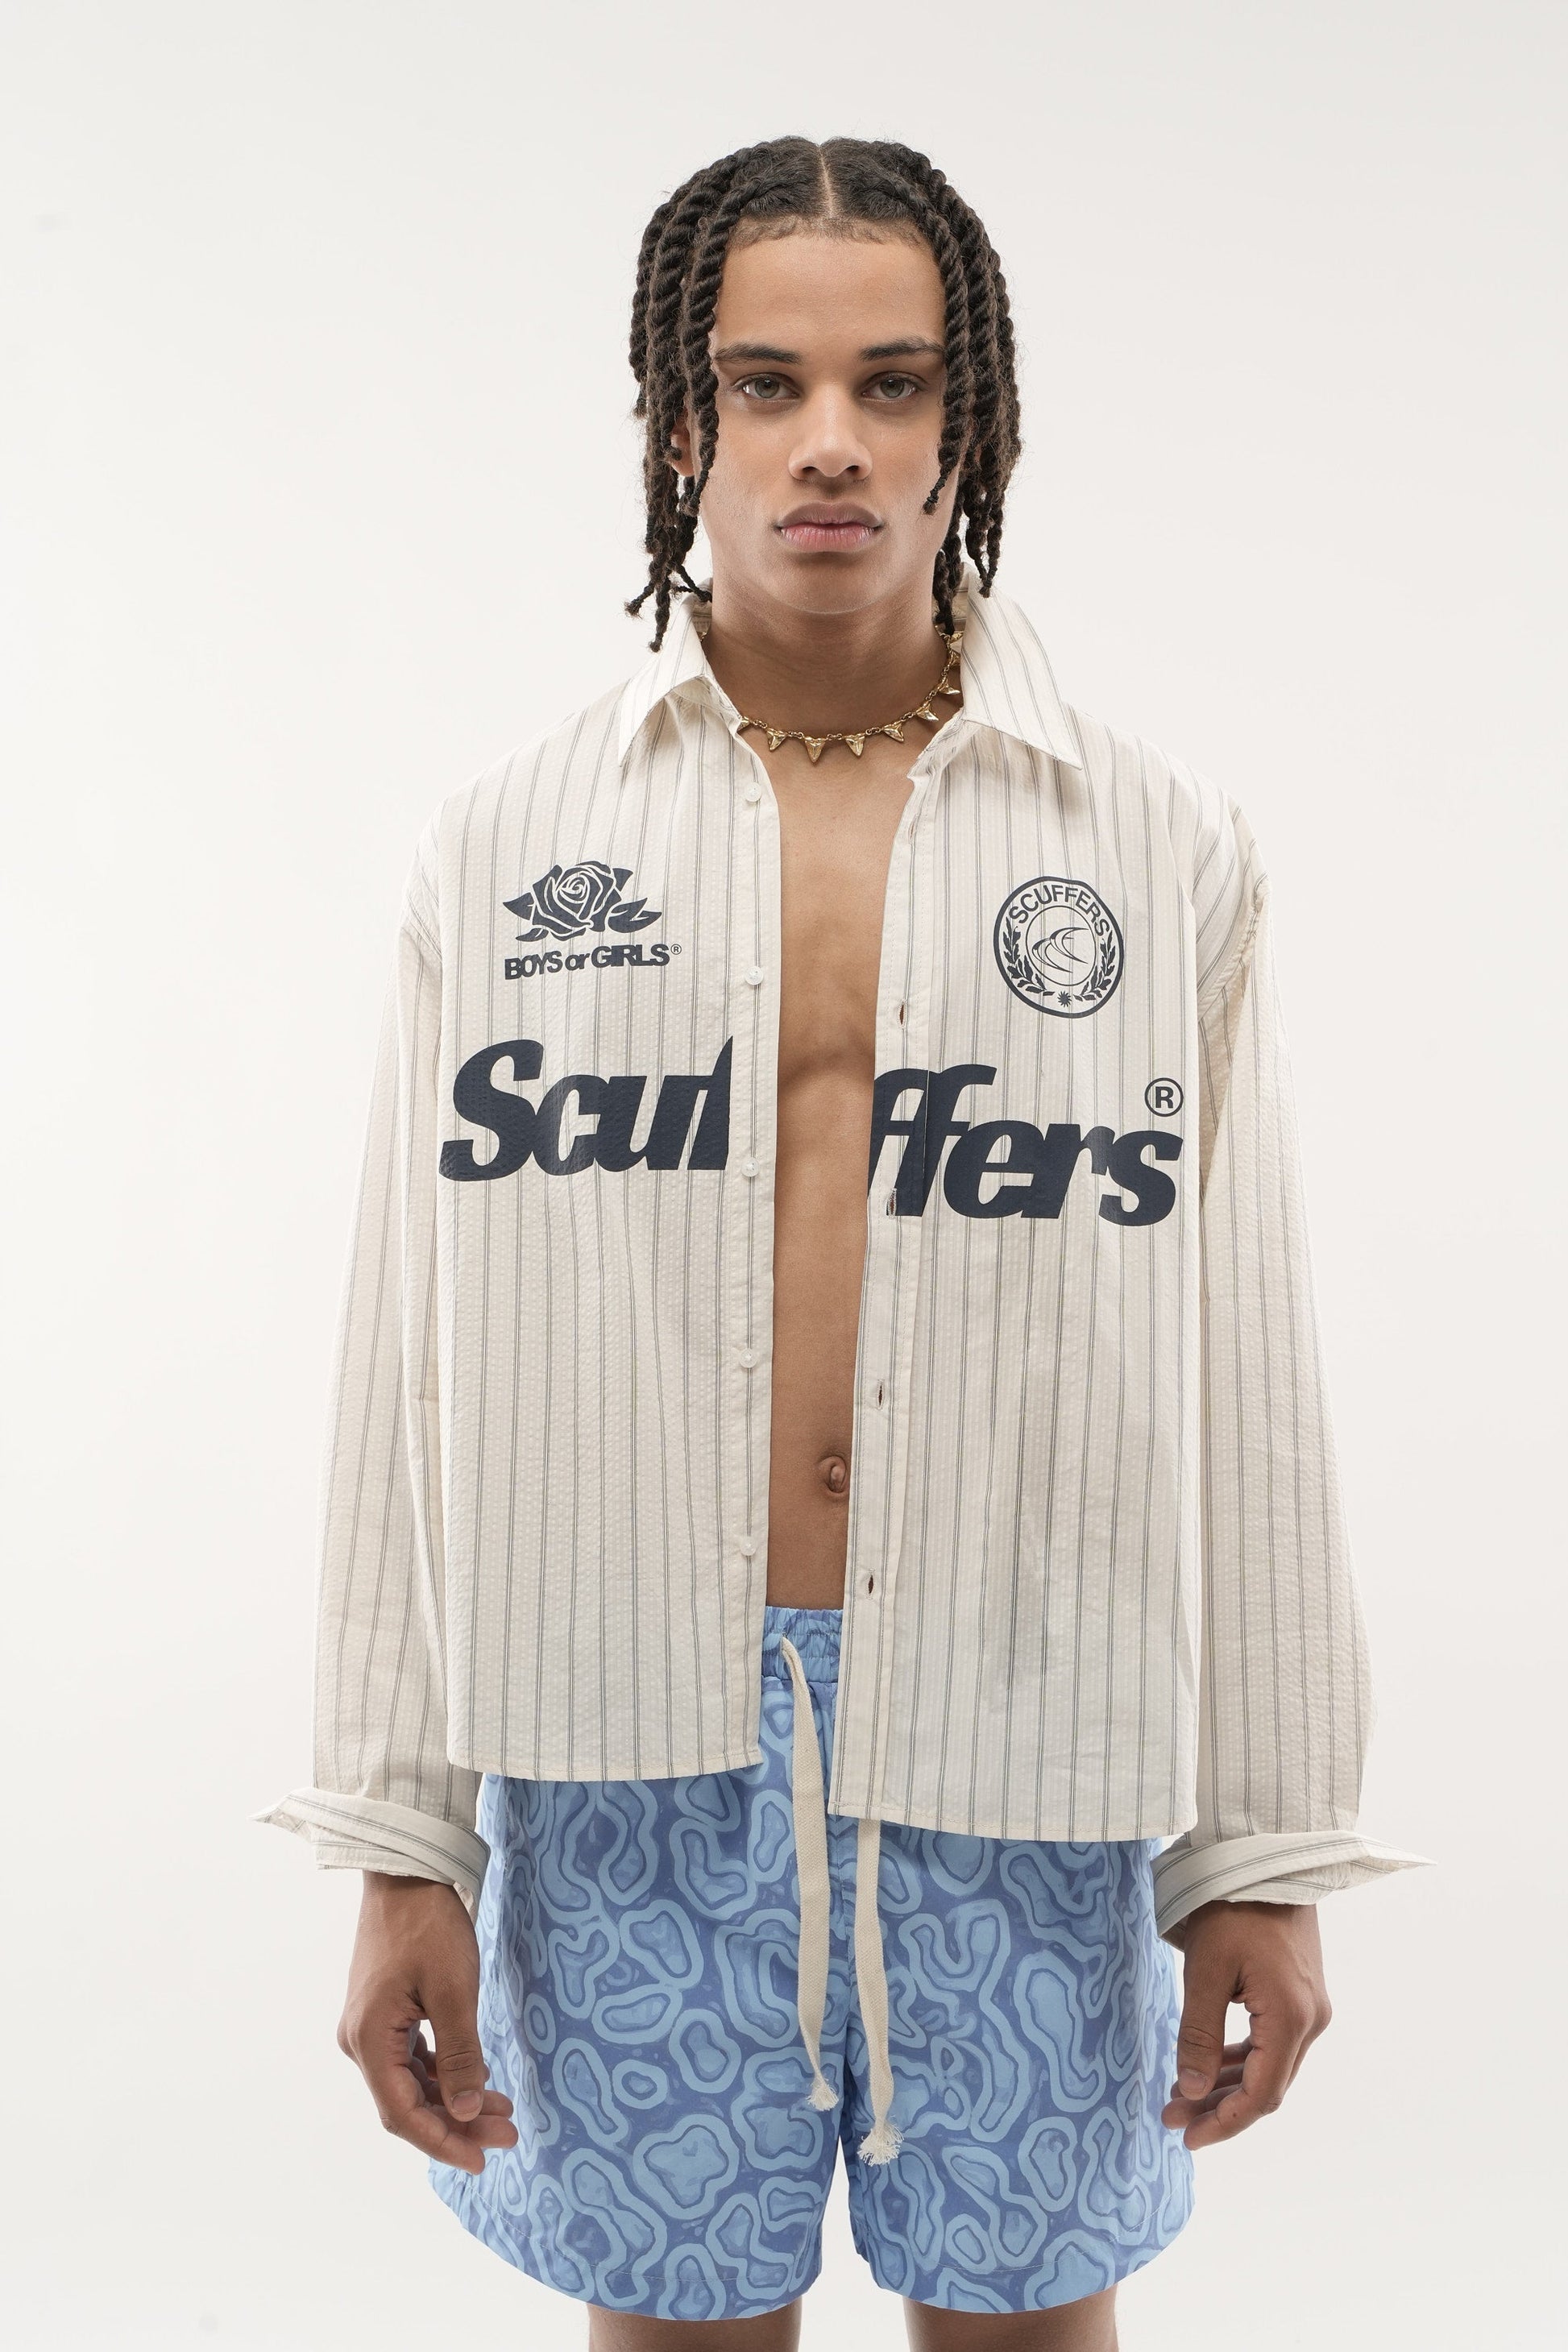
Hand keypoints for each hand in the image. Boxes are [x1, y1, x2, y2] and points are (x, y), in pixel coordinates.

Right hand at [336, 1872, 518, 2176]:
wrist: (407, 1872)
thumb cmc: (429, 1925)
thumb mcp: (453, 1991)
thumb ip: (460, 2056)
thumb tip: (467, 2112)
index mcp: (368, 2040)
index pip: (403, 2114)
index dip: (442, 2142)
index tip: (481, 2161)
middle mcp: (360, 2041)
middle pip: (407, 2103)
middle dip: (457, 2123)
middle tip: (507, 2133)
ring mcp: (369, 2026)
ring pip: (411, 2082)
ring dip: (453, 2100)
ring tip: (502, 2110)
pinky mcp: (384, 2012)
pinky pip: (411, 2059)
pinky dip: (443, 2074)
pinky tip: (476, 2080)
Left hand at [1161, 1899, 1330, 2149]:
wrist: (1267, 1857)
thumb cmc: (1233, 1906)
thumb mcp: (1207, 1969)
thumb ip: (1199, 2034)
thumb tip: (1193, 2092)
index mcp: (1292, 2019)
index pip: (1261, 2095)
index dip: (1224, 2124)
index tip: (1187, 2138)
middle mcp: (1311, 2021)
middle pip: (1267, 2086)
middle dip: (1219, 2108)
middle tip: (1172, 2117)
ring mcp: (1309, 2008)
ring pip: (1268, 2066)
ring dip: (1227, 2085)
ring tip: (1181, 2096)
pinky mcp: (1300, 1994)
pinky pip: (1270, 2043)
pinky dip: (1240, 2059)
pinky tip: (1208, 2067)